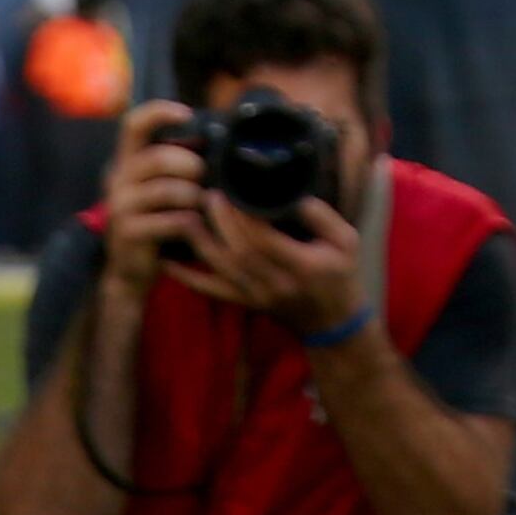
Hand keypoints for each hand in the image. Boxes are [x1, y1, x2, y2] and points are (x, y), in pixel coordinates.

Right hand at [98, 100, 207, 292]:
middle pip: (158, 157)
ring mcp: (121, 205)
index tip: (187, 114)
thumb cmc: (154, 222)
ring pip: (168, 190)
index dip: (159, 112)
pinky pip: (172, 220)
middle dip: (190, 165)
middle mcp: (118, 178)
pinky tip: (198, 227)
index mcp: (126, 160)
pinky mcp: (129, 231)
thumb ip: (174, 164)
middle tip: (205, 177)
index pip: (134, 123)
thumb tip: (210, 140)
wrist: (129, 270)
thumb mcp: (158, 187)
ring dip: (195, 196)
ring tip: (204, 204)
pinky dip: (192, 222)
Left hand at [182, 183, 363, 340]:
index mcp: (303, 266)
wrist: (334, 324)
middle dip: (220, 222)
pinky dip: (189, 277)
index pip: (265, 241)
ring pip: (222, 270)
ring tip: (187, 214)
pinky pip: (213, 291)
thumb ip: (322, 216)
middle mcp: (277, 285)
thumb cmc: (341, 275)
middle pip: (239, 253)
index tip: (233, 190)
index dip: (245, 217)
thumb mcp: (347, 241)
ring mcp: (259, 298)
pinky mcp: (246, 304)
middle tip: (208, 194)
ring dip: (201, 242)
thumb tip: (292, 192)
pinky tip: (168, 261)